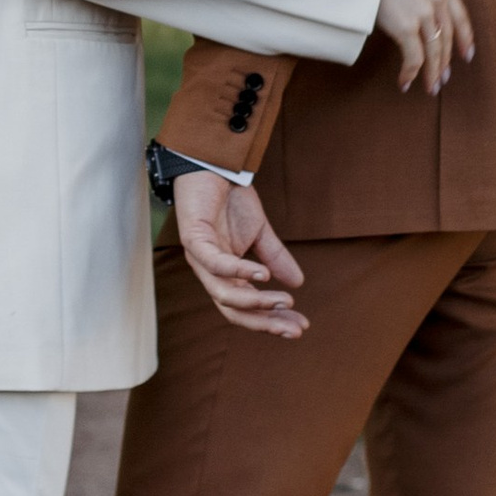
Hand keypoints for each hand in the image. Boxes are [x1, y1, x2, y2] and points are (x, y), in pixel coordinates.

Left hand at [172, 172, 307, 339]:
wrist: (213, 166)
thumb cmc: (230, 199)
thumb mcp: (260, 232)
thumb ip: (275, 258)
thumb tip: (298, 283)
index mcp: (225, 275)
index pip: (247, 308)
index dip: (273, 319)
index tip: (301, 326)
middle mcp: (209, 273)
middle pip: (233, 310)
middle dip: (264, 322)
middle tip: (294, 329)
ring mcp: (199, 258)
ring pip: (222, 294)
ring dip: (254, 301)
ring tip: (282, 301)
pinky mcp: (193, 239)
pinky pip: (215, 263)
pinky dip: (239, 271)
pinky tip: (263, 274)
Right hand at [374, 0, 473, 94]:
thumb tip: (420, 8)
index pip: (460, 16)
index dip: (465, 39)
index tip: (467, 55)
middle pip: (447, 38)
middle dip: (444, 62)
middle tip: (442, 78)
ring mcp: (424, 13)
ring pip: (434, 52)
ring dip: (432, 73)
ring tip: (430, 87)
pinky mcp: (407, 27)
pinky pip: (414, 58)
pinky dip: (411, 73)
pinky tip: (405, 82)